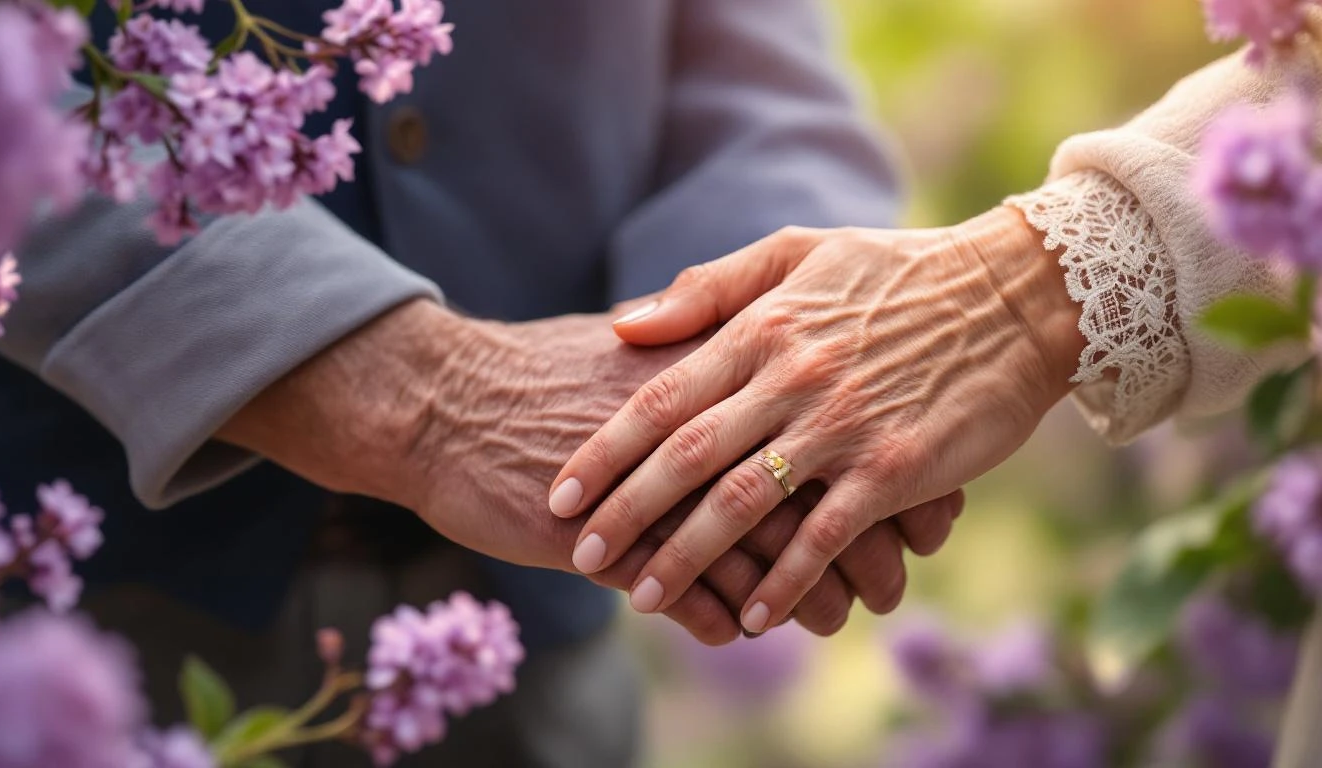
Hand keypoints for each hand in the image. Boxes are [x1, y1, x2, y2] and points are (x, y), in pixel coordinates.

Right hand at [215, 300, 953, 640]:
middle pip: (805, 499)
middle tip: (892, 582)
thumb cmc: (547, 377)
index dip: (873, 476)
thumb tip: (770, 386)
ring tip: (838, 618)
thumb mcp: (639, 350)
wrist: (446, 403)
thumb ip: (711, 361)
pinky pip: (680, 591)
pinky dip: (720, 615)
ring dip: (803, 596)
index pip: (822, 432)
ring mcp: (651, 490)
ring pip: (754, 555)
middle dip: (860, 548)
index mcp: (714, 379)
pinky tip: (743, 632)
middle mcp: (697, 433)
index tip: (913, 512)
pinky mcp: (604, 539)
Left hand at [549, 207, 1083, 632]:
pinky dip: (784, 579)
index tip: (560, 493)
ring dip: (689, 555)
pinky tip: (751, 614)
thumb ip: (707, 288)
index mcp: (761, 328)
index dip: (603, 452)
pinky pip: (825, 536)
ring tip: (644, 595)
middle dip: (626, 513)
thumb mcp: (797, 252)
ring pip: (745, 503)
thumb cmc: (896, 274)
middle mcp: (791, 379)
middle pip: (686, 458)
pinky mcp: (894, 469)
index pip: (660, 398)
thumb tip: (622, 324)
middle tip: (580, 555)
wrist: (1016, 296)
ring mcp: (843, 427)